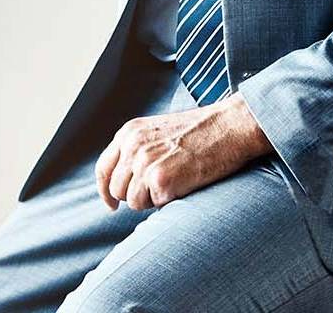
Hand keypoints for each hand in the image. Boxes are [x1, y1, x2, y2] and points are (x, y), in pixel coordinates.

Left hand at [95, 93, 272, 210]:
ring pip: (134, 202)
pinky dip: (169, 200)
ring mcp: (144, 163)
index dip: (105, 190)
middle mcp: (132, 146)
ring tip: (176, 180)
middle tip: (161, 187)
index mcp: (129, 133)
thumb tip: (126, 178)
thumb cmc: (201, 132)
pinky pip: (155, 205)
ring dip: (153, 199)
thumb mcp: (158, 131)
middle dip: (136, 195)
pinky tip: (184, 183)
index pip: (104, 168)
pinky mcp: (160, 179)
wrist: (228, 126)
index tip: (112, 204)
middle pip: (117, 189)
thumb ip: (138, 149)